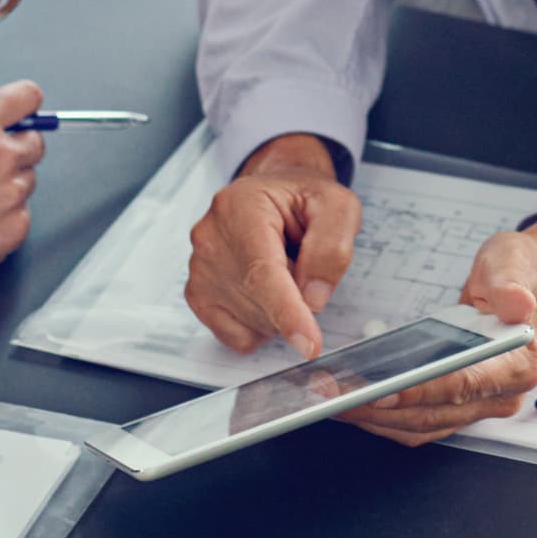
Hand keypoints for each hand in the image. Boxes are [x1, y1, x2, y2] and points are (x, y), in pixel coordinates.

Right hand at [0, 78, 44, 306]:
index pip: (27, 97)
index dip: (23, 107)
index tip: (20, 116)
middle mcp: (1, 154)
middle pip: (35, 143)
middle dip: (15, 151)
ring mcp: (11, 195)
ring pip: (26, 184)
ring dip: (6, 190)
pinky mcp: (13, 232)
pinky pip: (20, 219)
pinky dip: (1, 223)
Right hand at [185, 133, 361, 357]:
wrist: (273, 194)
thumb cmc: (301, 198)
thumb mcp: (337, 207)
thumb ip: (332, 247)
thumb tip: (313, 296)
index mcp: (242, 206)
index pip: (262, 271)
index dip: (288, 312)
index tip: (308, 343)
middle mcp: (211, 236)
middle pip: (263, 301)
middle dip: (299, 297)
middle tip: (303, 260)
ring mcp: (200, 269)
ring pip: (254, 323)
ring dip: (281, 310)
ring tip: (282, 267)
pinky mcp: (198, 295)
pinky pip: (239, 336)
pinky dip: (262, 325)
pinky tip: (266, 291)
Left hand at [341, 213, 536, 447]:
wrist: (536, 284)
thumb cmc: (522, 273)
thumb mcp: (514, 261)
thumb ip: (510, 282)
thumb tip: (517, 302)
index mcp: (519, 364)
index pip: (463, 385)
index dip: (420, 391)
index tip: (380, 391)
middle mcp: (501, 394)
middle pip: (433, 413)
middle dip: (380, 408)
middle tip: (335, 395)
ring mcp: (480, 404)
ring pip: (421, 425)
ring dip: (375, 418)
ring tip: (331, 400)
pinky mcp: (460, 404)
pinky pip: (419, 420)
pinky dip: (384, 415)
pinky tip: (351, 398)